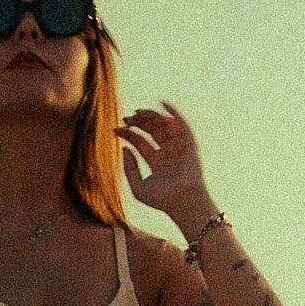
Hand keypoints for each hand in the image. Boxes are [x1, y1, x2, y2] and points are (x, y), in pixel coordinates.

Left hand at [117, 100, 211, 220]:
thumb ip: (129, 169)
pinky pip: (181, 124)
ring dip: (151, 116)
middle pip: (151, 131)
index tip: (115, 130)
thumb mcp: (138, 187)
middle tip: (125, 118)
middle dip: (138, 123)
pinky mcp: (189, 144)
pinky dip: (173, 112)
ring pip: (164, 126)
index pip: (141, 142)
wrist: (183, 202)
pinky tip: (161, 102)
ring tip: (137, 113)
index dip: (128, 134)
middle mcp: (168, 152)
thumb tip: (124, 149)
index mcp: (157, 162)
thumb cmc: (162, 200)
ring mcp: (179, 147)